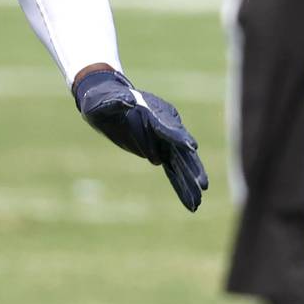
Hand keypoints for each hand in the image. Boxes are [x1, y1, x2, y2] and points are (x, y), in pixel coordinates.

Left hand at [73, 68, 208, 211]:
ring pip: (180, 164)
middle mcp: (165, 125)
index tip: (191, 147)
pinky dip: (181, 186)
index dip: (178, 136)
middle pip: (181, 149)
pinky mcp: (159, 151)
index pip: (168, 125)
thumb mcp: (103, 101)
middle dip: (192, 166)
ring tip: (198, 202)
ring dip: (190, 182)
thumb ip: (115, 101)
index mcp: (153, 111)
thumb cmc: (102, 100)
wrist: (105, 101)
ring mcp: (163, 140)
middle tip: (202, 183)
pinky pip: (173, 171)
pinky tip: (191, 203)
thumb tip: (128, 101)